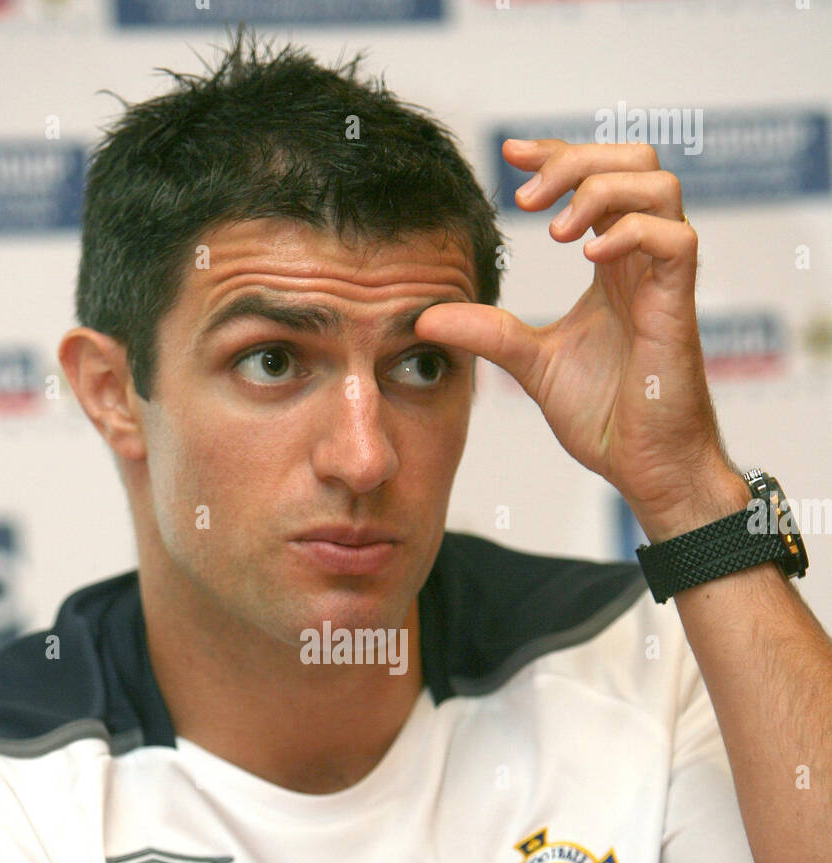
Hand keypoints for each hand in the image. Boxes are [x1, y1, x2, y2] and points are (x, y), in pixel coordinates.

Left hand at [415, 138, 733, 532]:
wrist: (644, 468)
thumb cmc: (605, 417)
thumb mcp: (530, 364)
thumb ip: (487, 333)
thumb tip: (424, 317)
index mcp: (613, 263)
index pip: (595, 177)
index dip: (555, 154)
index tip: (509, 156)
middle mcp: (643, 260)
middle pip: (635, 160)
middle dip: (576, 160)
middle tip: (528, 199)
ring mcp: (664, 278)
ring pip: (660, 183)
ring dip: (601, 190)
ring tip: (557, 233)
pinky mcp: (678, 304)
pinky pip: (674, 238)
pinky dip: (630, 232)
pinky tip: (589, 258)